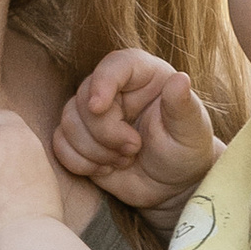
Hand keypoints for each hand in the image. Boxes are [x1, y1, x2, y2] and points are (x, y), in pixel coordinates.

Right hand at [53, 46, 219, 209]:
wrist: (171, 185)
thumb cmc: (185, 152)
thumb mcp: (190, 131)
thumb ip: (183, 106)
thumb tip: (180, 79)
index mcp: (144, 75)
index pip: (115, 64)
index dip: (102, 83)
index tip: (99, 108)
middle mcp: (115, 89)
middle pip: (84, 99)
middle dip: (104, 133)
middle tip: (133, 150)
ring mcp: (94, 114)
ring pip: (69, 122)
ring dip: (93, 150)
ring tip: (123, 161)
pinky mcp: (80, 138)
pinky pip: (59, 144)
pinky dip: (79, 162)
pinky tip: (105, 170)